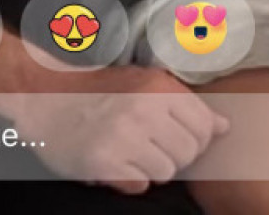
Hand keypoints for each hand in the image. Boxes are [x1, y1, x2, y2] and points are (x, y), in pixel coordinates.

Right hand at [13, 66, 228, 192]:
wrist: (45, 97)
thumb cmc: (98, 90)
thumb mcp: (142, 82)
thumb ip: (184, 103)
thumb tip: (223, 127)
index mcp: (157, 85)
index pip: (204, 125)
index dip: (196, 138)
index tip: (178, 137)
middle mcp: (143, 108)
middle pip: (188, 152)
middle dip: (175, 155)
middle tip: (151, 146)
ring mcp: (123, 137)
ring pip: (167, 172)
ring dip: (153, 168)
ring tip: (133, 153)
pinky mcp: (104, 162)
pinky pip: (140, 185)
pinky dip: (131, 179)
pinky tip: (118, 162)